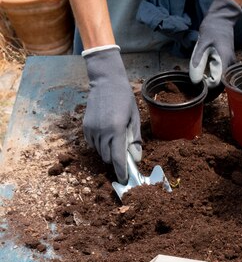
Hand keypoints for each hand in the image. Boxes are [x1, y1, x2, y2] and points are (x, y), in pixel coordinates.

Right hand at [83, 47, 141, 183]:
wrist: (106, 81)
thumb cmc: (124, 98)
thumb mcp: (134, 118)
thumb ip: (135, 140)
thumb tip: (136, 159)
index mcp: (116, 130)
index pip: (118, 159)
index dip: (121, 172)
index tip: (125, 180)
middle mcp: (102, 132)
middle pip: (108, 158)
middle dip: (116, 160)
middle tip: (123, 152)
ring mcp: (92, 130)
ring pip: (100, 152)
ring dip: (108, 151)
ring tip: (115, 138)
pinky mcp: (85, 127)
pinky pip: (93, 144)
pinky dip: (100, 144)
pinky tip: (106, 134)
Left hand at [189, 0, 241, 88]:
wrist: (221, 18)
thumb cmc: (212, 28)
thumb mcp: (202, 43)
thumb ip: (197, 60)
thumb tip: (194, 79)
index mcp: (225, 60)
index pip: (218, 82)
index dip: (208, 85)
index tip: (198, 82)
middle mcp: (230, 63)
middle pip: (222, 83)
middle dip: (210, 87)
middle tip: (197, 85)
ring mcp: (230, 63)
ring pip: (222, 80)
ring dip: (212, 82)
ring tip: (200, 80)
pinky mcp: (228, 61)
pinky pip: (222, 73)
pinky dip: (214, 77)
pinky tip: (205, 74)